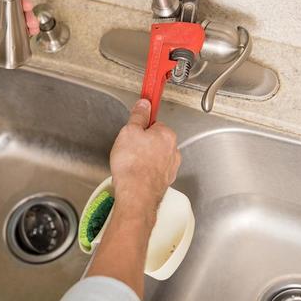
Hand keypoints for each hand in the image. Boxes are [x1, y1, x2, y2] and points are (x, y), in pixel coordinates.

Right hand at [109, 99, 180, 223]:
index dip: (141, 127)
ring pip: (155, 157)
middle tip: (128, 148)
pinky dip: (145, 172)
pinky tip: (134, 174)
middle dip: (142, 144)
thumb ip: (138, 116)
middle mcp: (173, 151)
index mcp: (167, 135)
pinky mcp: (164, 182)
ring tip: (129, 164)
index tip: (134, 129)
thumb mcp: (129, 131)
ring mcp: (170, 168)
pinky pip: (153, 171)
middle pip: (155, 141)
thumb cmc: (133, 165)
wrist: (136, 195)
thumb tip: (144, 104)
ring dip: (144, 158)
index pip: (154, 124)